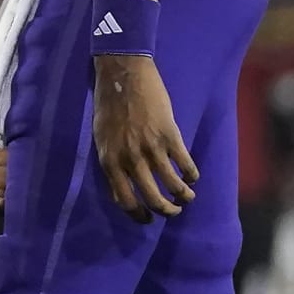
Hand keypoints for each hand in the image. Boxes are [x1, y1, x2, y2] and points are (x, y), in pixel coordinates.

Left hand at [92, 55, 196, 222]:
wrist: (123, 74)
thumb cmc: (109, 104)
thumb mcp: (101, 136)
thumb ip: (112, 161)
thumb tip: (120, 187)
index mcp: (109, 160)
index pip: (124, 200)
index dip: (138, 215)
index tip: (148, 219)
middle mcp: (130, 159)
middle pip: (153, 199)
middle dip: (166, 211)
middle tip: (173, 211)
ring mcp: (151, 148)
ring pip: (174, 186)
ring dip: (184, 197)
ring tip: (187, 197)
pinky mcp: (170, 136)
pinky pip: (186, 165)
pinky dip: (192, 175)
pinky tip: (192, 176)